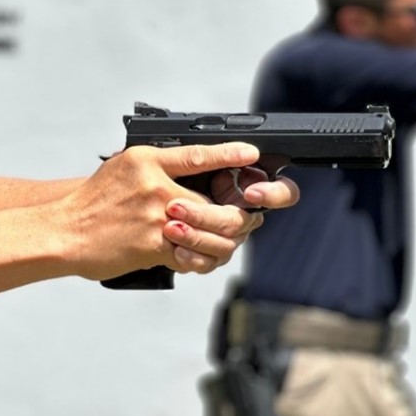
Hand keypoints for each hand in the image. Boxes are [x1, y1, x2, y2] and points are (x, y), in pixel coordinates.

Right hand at [56, 143, 297, 279]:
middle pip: (215, 202)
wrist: (64, 232)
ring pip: (210, 231)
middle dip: (236, 216)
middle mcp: (154, 186)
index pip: (197, 154)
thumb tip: (189, 174)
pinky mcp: (153, 245)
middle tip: (246, 220)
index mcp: (146, 161)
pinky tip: (196, 257)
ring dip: (222, 241)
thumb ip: (156, 169)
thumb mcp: (121, 169)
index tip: (250, 153)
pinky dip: (197, 259)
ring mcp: (155, 217)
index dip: (228, 154)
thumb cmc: (92, 203)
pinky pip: (191, 255)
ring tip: (223, 242)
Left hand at [164, 155, 299, 272]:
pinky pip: (209, 263)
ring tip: (169, 227)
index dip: (274, 194)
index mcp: (245, 188)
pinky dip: (191, 257)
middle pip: (241, 221)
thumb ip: (211, 157)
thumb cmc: (159, 181)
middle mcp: (241, 215)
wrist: (134, 210)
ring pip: (225, 245)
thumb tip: (249, 152)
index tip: (250, 192)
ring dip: (196, 236)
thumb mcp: (179, 162)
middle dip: (208, 215)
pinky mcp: (210, 257)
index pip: (281, 192)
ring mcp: (227, 238)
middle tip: (176, 206)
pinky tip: (176, 250)